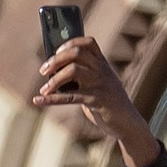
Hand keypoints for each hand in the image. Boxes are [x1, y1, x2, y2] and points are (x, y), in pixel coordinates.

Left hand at [34, 36, 160, 166]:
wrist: (128, 124)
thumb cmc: (108, 104)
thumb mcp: (99, 85)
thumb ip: (83, 76)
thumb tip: (53, 72)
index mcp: (103, 65)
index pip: (88, 43)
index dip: (70, 43)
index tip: (56, 51)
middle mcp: (103, 71)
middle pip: (76, 53)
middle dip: (56, 60)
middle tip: (43, 70)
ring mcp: (101, 84)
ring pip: (73, 71)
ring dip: (53, 79)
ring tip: (43, 89)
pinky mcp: (97, 100)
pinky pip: (70, 97)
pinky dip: (51, 99)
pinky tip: (38, 100)